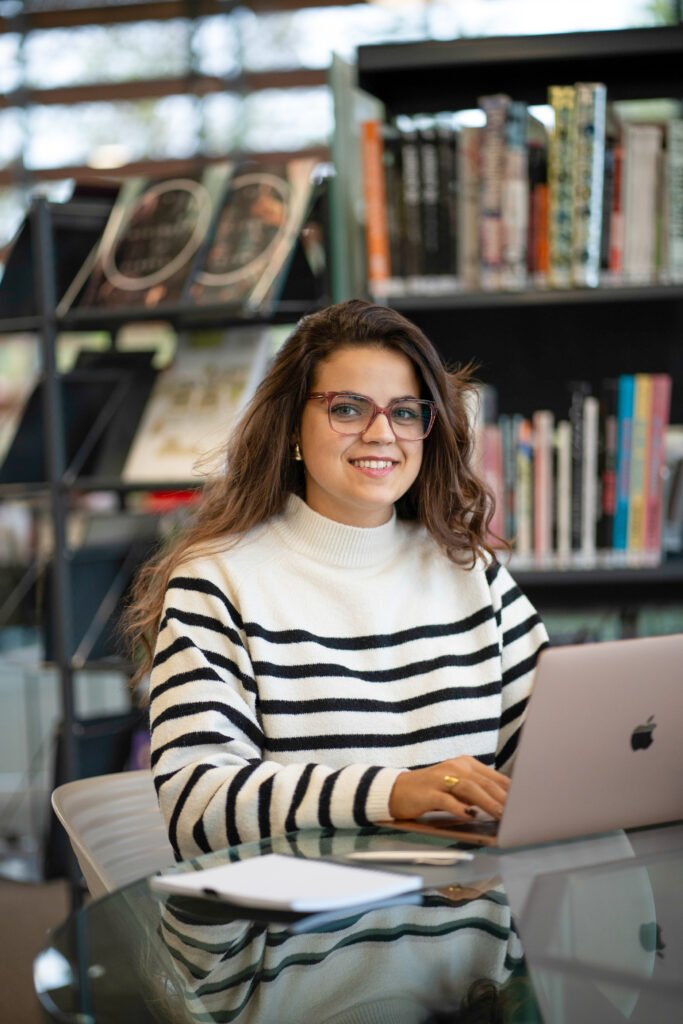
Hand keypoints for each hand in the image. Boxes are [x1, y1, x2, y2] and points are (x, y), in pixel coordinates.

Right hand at [388, 756, 509, 821]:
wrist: (398, 790)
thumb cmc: (433, 790)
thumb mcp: (457, 786)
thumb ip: (478, 791)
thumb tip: (505, 805)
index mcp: (465, 763)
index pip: (494, 778)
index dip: (511, 791)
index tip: (526, 804)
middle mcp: (455, 766)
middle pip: (484, 783)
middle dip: (503, 799)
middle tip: (518, 813)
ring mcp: (441, 778)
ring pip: (469, 789)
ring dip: (487, 803)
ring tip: (501, 816)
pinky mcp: (428, 792)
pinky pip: (446, 800)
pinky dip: (459, 808)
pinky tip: (469, 816)